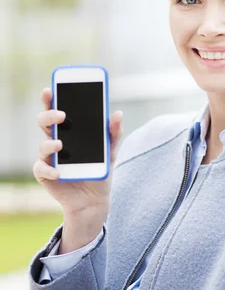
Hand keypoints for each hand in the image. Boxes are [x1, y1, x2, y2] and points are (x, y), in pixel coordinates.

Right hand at [32, 87, 122, 218]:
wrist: (95, 200)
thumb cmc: (100, 170)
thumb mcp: (111, 151)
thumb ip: (114, 132)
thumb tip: (118, 113)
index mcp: (69, 131)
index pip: (57, 110)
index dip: (51, 99)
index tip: (51, 89)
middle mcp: (56, 141)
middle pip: (45, 123)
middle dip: (49, 115)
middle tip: (62, 115)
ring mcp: (49, 158)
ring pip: (42, 145)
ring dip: (49, 144)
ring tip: (60, 145)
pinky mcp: (46, 175)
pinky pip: (41, 169)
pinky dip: (48, 170)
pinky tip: (58, 172)